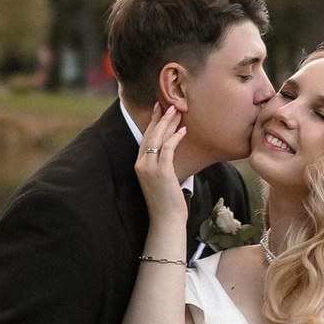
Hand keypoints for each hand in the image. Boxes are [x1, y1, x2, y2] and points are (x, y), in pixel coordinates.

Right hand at [135, 96, 190, 250]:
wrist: (166, 219)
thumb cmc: (167, 202)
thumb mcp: (161, 180)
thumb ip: (163, 166)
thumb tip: (173, 152)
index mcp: (139, 165)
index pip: (145, 138)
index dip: (152, 122)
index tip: (158, 109)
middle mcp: (141, 164)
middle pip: (150, 134)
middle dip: (160, 118)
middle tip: (169, 104)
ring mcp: (150, 168)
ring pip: (158, 138)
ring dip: (168, 123)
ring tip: (177, 111)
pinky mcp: (161, 172)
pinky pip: (168, 148)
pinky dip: (175, 137)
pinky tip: (183, 131)